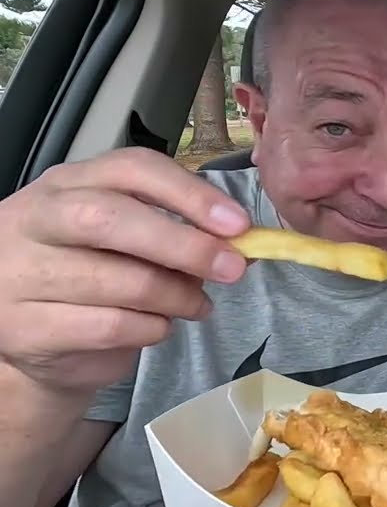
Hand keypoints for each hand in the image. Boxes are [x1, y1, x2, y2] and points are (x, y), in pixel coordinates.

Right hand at [0, 148, 249, 397]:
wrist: (36, 338)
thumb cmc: (92, 276)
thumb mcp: (128, 240)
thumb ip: (178, 232)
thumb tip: (243, 243)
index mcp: (68, 184)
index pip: (131, 168)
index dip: (190, 194)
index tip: (238, 224)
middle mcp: (36, 219)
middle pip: (112, 218)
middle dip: (185, 246)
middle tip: (231, 269)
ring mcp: (23, 273)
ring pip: (122, 281)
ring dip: (178, 297)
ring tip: (197, 305)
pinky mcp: (29, 327)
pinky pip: (111, 327)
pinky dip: (151, 329)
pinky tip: (158, 326)